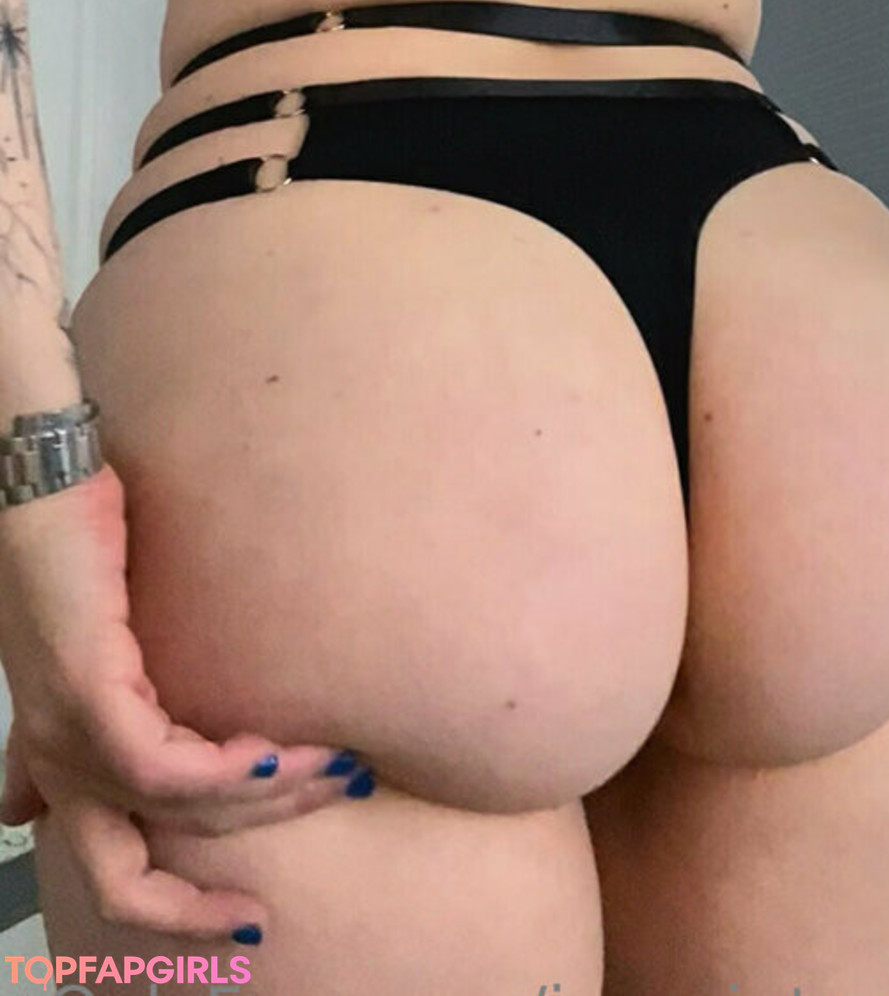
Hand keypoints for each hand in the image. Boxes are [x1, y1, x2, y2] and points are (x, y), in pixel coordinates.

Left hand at [0, 464, 372, 938]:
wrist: (42, 480)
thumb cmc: (71, 542)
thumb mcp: (84, 640)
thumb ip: (84, 712)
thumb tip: (46, 794)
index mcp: (56, 757)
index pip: (104, 868)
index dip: (169, 911)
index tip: (242, 918)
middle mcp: (54, 760)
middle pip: (118, 881)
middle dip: (199, 907)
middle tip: (275, 898)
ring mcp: (66, 733)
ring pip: (172, 812)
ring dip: (266, 798)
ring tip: (336, 770)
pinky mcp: (87, 697)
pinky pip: (167, 770)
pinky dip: (233, 770)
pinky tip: (280, 749)